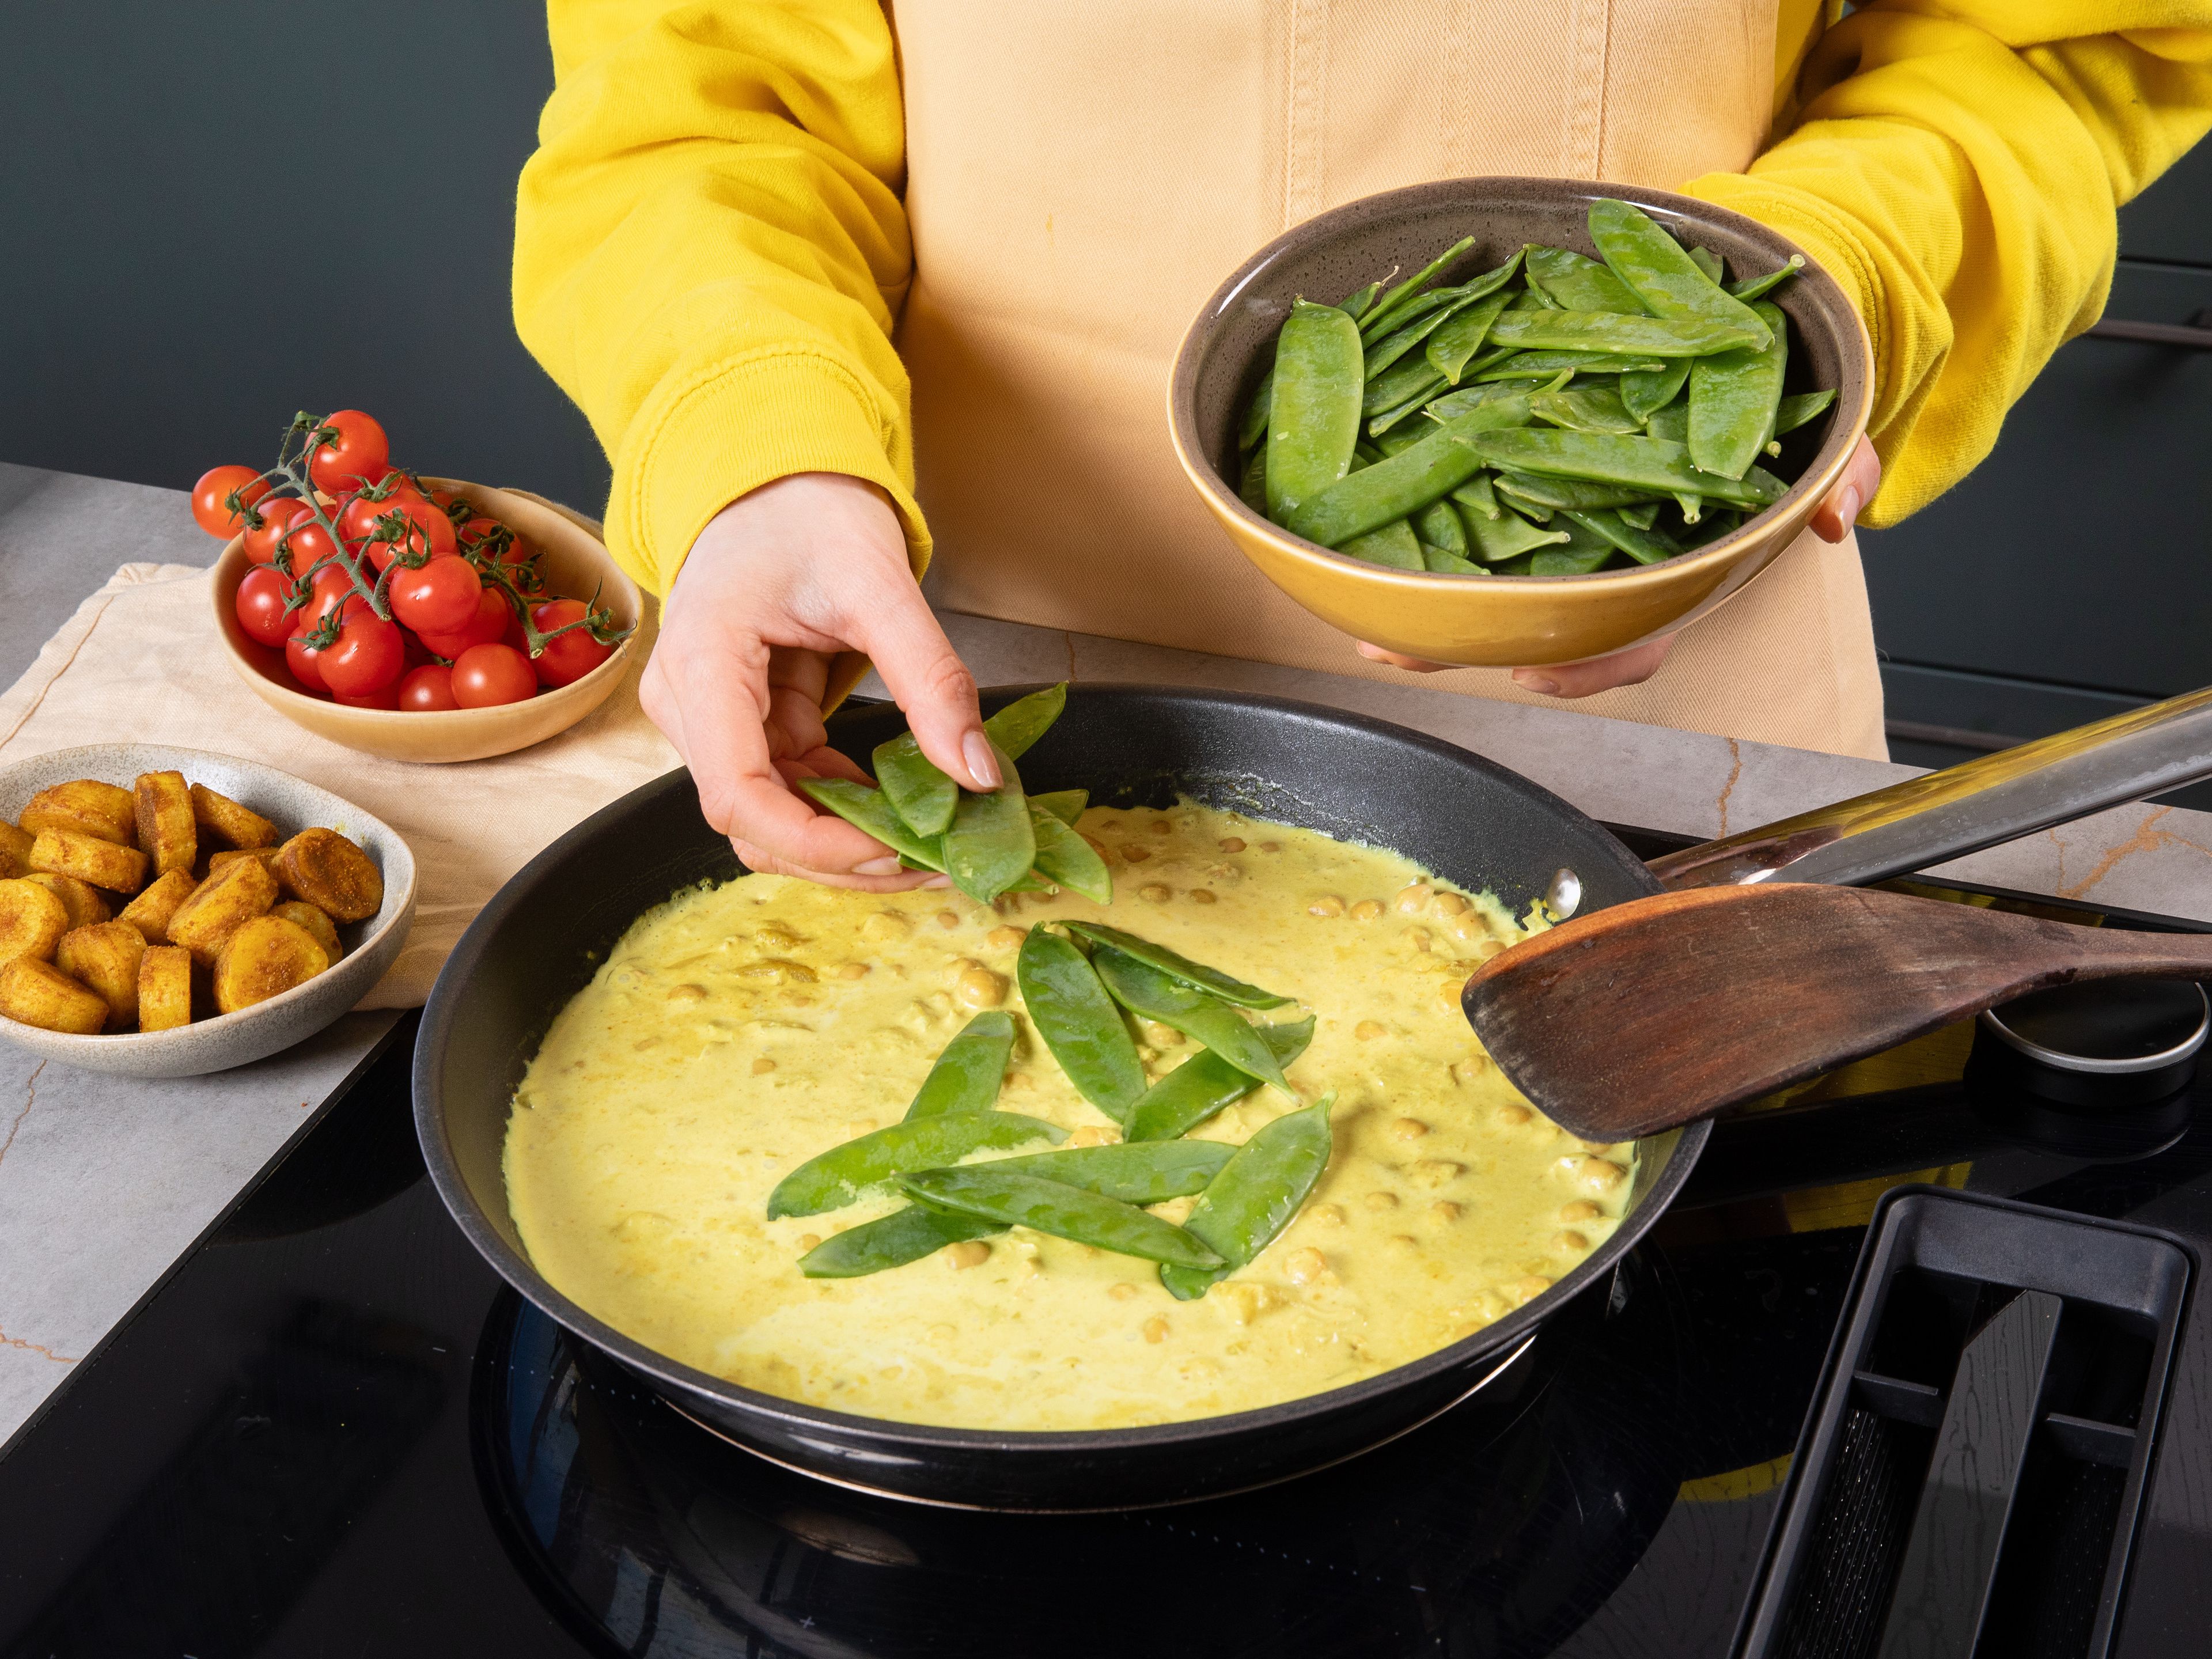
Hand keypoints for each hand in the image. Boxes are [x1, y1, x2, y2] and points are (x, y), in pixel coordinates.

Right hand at [638, 472, 994, 887]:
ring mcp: (711, 721)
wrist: (775, 476)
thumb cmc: (807, 509)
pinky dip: (847, 811)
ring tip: (931, 846)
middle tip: (937, 863)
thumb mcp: (880, 585)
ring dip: (849, 844)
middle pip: (754, 827)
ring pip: (772, 822)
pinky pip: (792, 790)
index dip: (815, 842)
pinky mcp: (744, 726)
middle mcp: (689, 706)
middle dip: (844, 858)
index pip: (739, 796)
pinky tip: (903, 812)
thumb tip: (978, 774)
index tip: (896, 851)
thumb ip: (931, 680)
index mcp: (702, 665)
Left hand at [1358, 435, 1882, 695]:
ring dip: (1426, 600)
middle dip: (1466, 641)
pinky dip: (1426, 519)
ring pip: (1494, 578)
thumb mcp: (1821, 439)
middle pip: (1536, 621)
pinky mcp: (1530, 469)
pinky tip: (1376, 527)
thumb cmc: (1778, 401)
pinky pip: (1473, 505)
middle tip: (1399, 647)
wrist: (1757, 340)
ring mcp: (1569, 518)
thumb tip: (1834, 512)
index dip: (1587, 664)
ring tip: (1363, 610)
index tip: (1536, 673)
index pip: (1634, 633)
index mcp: (1673, 565)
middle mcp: (1611, 555)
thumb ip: (1836, 474)